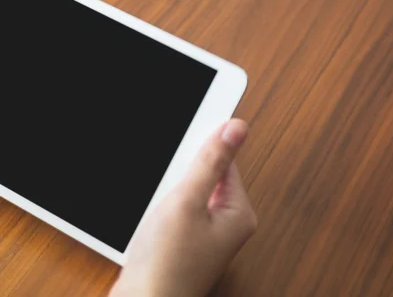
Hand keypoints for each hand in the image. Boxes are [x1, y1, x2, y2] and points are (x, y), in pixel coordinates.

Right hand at [110, 119, 256, 296]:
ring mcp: (206, 236)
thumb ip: (212, 162)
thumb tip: (237, 128)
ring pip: (188, 194)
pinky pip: (178, 211)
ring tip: (160, 212)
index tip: (182, 153)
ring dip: (170, 193)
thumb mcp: (188, 201)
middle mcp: (227, 225)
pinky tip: (154, 221)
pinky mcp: (186, 242)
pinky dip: (164, 208)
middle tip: (169, 193)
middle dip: (183, 176)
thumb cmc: (167, 265)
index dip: (201, 152)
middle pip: (207, 178)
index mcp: (239, 214)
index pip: (227, 163)